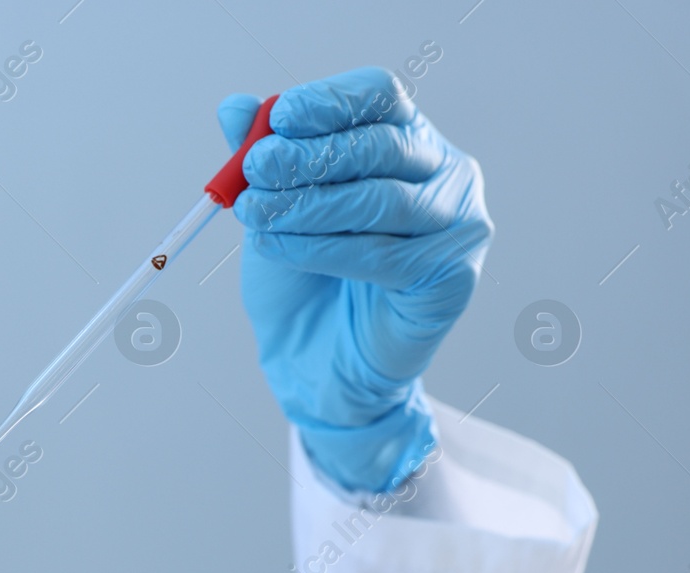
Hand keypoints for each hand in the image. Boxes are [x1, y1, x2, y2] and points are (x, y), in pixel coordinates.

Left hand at [218, 67, 492, 492]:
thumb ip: (260, 158)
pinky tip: (275, 248)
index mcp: (405, 140)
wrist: (312, 358)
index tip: (280, 116)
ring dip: (308, 206)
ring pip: (379, 202)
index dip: (332, 102)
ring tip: (255, 214)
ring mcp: (456, 223)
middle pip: (383, 146)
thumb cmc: (300, 277)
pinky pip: (380, 256)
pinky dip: (318, 249)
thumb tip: (234, 107)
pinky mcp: (452, 276)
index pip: (381, 97)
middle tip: (255, 169)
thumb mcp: (271, 208)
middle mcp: (442, 174)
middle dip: (311, 157)